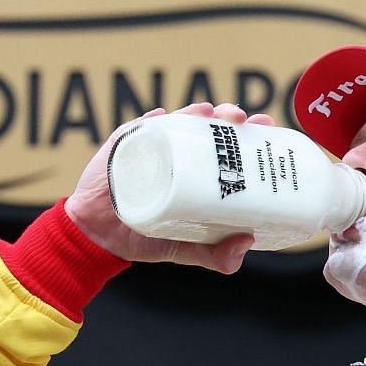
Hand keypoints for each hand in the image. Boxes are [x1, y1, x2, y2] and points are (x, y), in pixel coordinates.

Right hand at [64, 101, 260, 268]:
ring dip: (196, 112)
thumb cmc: (146, 238)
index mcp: (200, 174)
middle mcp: (182, 155)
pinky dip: (153, 120)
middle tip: (241, 118)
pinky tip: (162, 116)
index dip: (250, 134)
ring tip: (209, 112)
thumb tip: (247, 242)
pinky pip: (140, 127)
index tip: (267, 125)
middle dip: (229, 116)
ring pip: (180, 120)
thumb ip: (214, 254)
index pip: (231, 148)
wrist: (99, 235)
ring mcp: (154, 146)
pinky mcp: (126, 144)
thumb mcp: (185, 249)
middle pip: (211, 128)